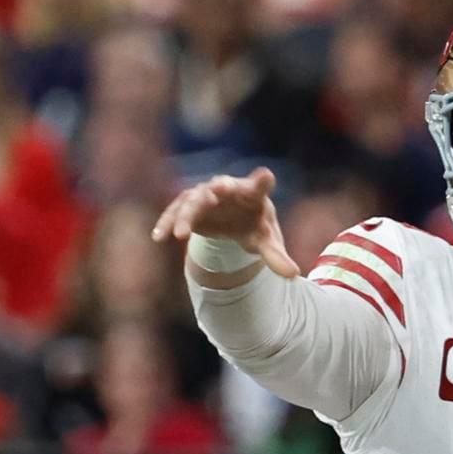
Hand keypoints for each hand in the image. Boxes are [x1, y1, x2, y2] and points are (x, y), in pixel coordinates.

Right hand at [150, 166, 299, 277]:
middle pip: (222, 186)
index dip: (262, 181)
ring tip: (180, 234)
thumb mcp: (267, 242)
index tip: (266, 177)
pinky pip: (175, 211)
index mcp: (253, 194)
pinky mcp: (188, 204)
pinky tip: (158, 237)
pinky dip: (167, 223)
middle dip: (218, 187)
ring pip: (193, 200)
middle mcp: (228, 188)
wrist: (234, 221)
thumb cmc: (254, 226)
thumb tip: (294, 276)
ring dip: (186, 215)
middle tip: (216, 189)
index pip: (260, 185)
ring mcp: (205, 194)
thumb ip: (277, 257)